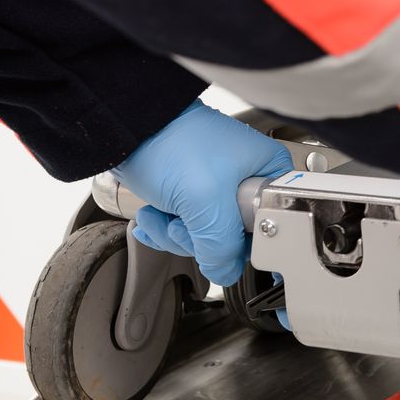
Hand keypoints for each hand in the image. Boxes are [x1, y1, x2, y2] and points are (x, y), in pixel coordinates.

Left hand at [112, 100, 294, 286]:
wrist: (129, 127)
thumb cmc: (171, 142)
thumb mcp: (205, 200)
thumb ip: (222, 246)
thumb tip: (225, 271)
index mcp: (268, 172)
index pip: (270, 227)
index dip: (243, 244)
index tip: (221, 247)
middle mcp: (248, 180)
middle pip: (234, 237)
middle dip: (198, 239)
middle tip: (183, 222)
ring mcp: (219, 187)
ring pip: (207, 236)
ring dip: (175, 234)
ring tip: (160, 214)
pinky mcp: (193, 192)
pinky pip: (187, 227)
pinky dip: (165, 227)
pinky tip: (153, 216)